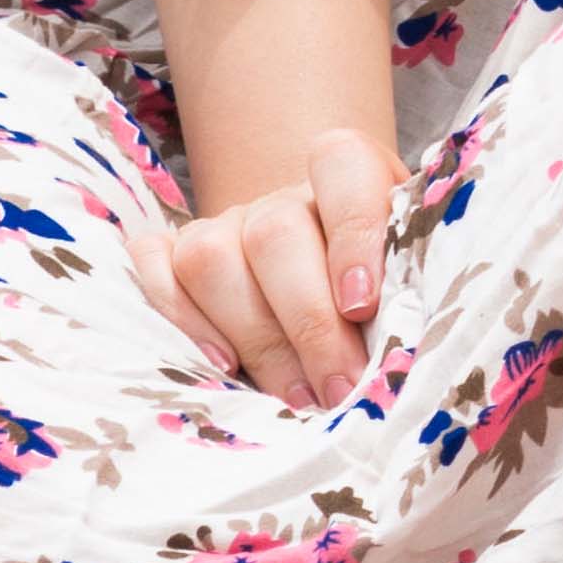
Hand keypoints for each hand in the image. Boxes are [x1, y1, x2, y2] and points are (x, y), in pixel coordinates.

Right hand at [126, 129, 397, 408]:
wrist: (321, 264)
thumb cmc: (379, 275)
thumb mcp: (408, 265)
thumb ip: (409, 280)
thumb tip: (408, 339)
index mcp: (349, 173)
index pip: (343, 166)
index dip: (354, 233)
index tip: (363, 305)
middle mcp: (281, 196)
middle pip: (274, 235)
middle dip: (309, 324)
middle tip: (341, 387)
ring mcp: (223, 223)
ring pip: (211, 258)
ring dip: (256, 338)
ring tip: (298, 396)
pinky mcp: (172, 252)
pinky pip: (154, 267)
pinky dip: (183, 320)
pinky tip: (225, 368)